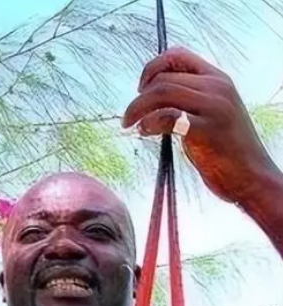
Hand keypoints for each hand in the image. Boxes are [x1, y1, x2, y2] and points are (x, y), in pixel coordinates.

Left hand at [122, 46, 277, 206]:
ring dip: (138, 108)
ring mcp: (213, 106)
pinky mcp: (207, 130)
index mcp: (217, 79)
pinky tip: (144, 131)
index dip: (152, 68)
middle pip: (164, 77)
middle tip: (129, 117)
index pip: (178, 55)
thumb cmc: (227, 151)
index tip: (141, 88)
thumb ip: (191, 101)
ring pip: (162, 92)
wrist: (251, 176)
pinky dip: (149, 122)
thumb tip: (154, 99)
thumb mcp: (212, 115)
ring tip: (130, 124)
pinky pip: (168, 116)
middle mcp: (216, 87)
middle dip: (139, 97)